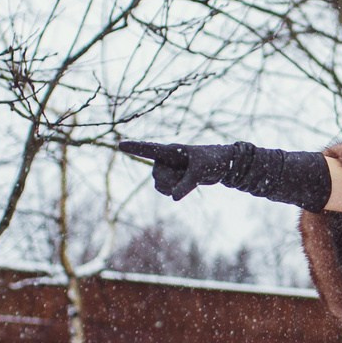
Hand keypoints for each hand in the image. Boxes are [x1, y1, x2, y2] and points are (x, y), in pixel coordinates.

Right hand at [120, 140, 237, 200]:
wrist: (222, 166)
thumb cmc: (212, 161)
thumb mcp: (201, 172)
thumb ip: (187, 184)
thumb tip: (173, 197)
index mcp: (171, 150)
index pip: (150, 149)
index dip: (135, 148)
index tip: (120, 144)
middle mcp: (165, 159)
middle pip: (157, 176)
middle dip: (171, 181)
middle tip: (188, 175)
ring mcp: (167, 169)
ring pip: (159, 185)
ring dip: (172, 187)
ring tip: (188, 179)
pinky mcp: (172, 178)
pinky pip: (164, 190)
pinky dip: (172, 192)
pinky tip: (183, 187)